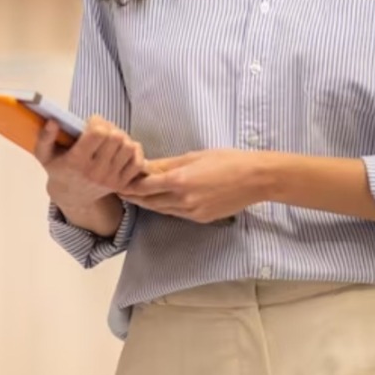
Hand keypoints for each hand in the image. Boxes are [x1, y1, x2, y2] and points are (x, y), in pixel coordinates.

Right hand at [32, 115, 145, 210]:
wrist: (72, 196)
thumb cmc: (58, 169)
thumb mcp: (44, 154)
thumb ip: (45, 137)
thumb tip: (52, 121)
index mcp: (77, 162)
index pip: (98, 134)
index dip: (97, 122)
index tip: (90, 122)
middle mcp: (96, 172)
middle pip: (116, 138)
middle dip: (110, 127)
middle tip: (101, 129)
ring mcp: (111, 180)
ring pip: (128, 147)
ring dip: (122, 138)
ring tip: (110, 139)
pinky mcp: (122, 184)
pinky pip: (138, 162)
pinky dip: (134, 151)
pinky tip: (121, 149)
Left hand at [120, 149, 266, 223]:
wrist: (255, 179)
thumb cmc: (227, 160)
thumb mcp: (195, 156)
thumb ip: (168, 164)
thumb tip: (147, 166)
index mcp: (180, 181)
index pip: (145, 187)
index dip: (130, 186)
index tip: (119, 181)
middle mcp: (183, 200)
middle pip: (151, 202)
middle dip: (135, 197)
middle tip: (122, 190)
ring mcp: (193, 212)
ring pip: (163, 210)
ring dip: (149, 203)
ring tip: (137, 196)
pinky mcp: (202, 218)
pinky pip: (177, 213)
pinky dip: (166, 207)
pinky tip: (161, 200)